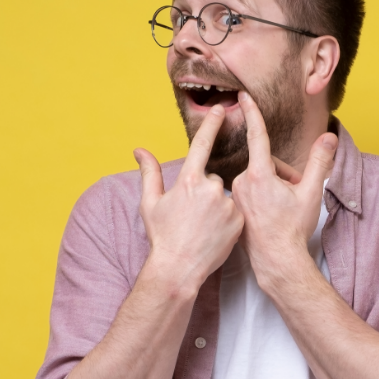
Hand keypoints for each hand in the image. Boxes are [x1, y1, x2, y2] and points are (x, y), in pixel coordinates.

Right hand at [134, 104, 243, 290]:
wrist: (179, 268)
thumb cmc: (162, 236)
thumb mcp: (150, 203)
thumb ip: (149, 173)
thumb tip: (139, 150)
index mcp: (188, 181)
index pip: (202, 144)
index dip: (212, 124)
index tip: (221, 109)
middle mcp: (210, 188)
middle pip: (211, 178)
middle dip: (203, 191)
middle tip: (192, 215)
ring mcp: (227, 204)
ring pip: (223, 194)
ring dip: (215, 204)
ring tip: (203, 226)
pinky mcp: (239, 219)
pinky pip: (234, 209)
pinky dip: (227, 217)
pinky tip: (215, 232)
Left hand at [231, 91, 337, 282]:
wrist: (276, 260)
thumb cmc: (292, 229)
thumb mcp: (311, 193)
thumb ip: (319, 162)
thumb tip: (329, 138)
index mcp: (259, 175)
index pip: (257, 136)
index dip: (252, 113)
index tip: (242, 96)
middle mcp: (242, 182)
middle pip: (266, 163)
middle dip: (283, 174)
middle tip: (294, 195)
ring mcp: (236, 195)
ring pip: (258, 178)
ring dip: (273, 186)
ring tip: (282, 209)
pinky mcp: (234, 206)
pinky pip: (250, 191)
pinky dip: (262, 197)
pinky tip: (270, 215)